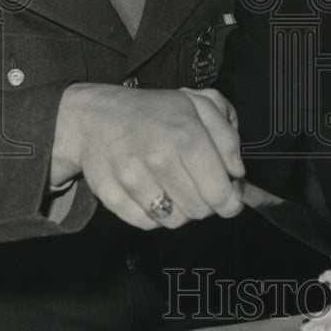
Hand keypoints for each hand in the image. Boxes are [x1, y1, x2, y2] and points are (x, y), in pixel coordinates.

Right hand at [50, 84, 244, 229]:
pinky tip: (153, 191)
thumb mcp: (197, 105)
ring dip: (181, 210)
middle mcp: (158, 159)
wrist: (94, 117)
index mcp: (185, 135)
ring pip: (174, 221)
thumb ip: (226, 136)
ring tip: (175, 187)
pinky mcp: (111, 197)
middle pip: (199, 210)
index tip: (231, 200)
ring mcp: (132, 180)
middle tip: (199, 186)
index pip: (218, 191)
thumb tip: (236, 172)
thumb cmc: (151, 111)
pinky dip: (155, 215)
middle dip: (206, 203)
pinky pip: (147, 224)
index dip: (230, 203)